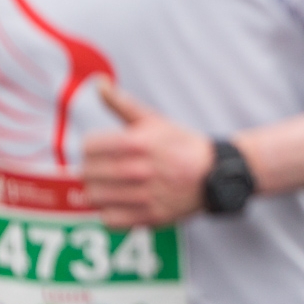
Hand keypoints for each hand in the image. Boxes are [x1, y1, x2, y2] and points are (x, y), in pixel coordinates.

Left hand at [82, 82, 213, 227]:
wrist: (215, 173)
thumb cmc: (180, 144)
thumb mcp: (154, 120)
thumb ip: (122, 103)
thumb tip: (99, 82)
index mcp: (138, 142)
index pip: (89, 147)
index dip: (90, 147)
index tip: (99, 149)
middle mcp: (140, 170)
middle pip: (88, 173)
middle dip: (91, 170)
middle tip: (101, 169)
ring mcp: (145, 196)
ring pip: (96, 197)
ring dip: (97, 191)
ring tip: (108, 186)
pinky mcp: (150, 217)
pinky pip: (110, 220)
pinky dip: (108, 212)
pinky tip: (119, 202)